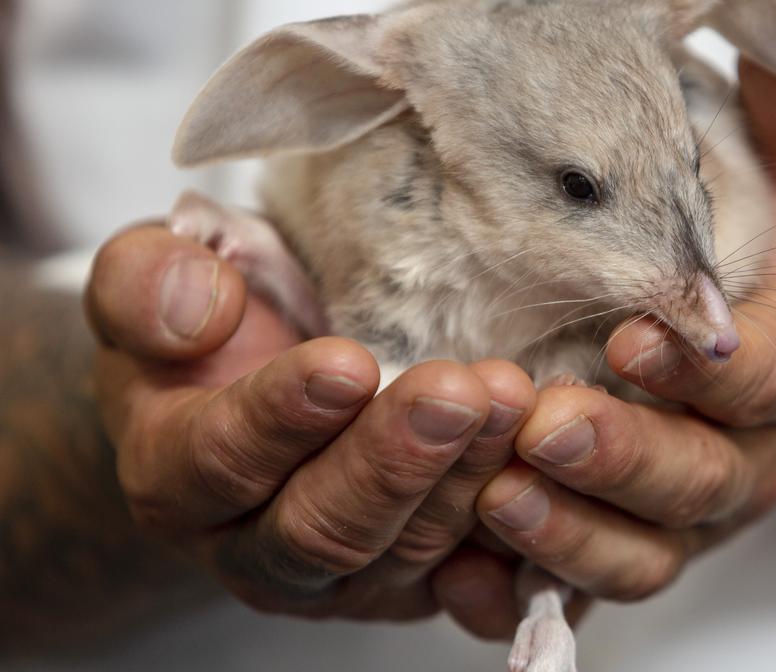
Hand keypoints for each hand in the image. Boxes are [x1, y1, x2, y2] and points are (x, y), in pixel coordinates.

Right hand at [86, 225, 535, 619]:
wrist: (252, 389)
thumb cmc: (207, 331)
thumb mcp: (149, 283)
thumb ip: (145, 284)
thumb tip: (197, 312)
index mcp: (178, 479)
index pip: (222, 461)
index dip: (281, 415)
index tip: (345, 361)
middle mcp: (258, 548)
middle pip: (324, 530)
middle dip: (395, 460)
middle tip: (457, 388)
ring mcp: (345, 575)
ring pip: (408, 550)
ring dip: (465, 478)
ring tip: (512, 401)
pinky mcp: (415, 578)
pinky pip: (468, 571)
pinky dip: (511, 531)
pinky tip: (544, 472)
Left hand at [442, 58, 775, 624]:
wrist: (766, 366)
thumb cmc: (766, 278)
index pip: (766, 378)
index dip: (704, 368)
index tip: (633, 331)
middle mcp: (744, 455)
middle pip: (699, 478)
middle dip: (624, 455)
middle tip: (546, 424)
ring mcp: (687, 515)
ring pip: (644, 549)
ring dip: (572, 530)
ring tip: (496, 498)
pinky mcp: (633, 544)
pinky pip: (590, 585)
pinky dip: (534, 587)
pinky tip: (465, 572)